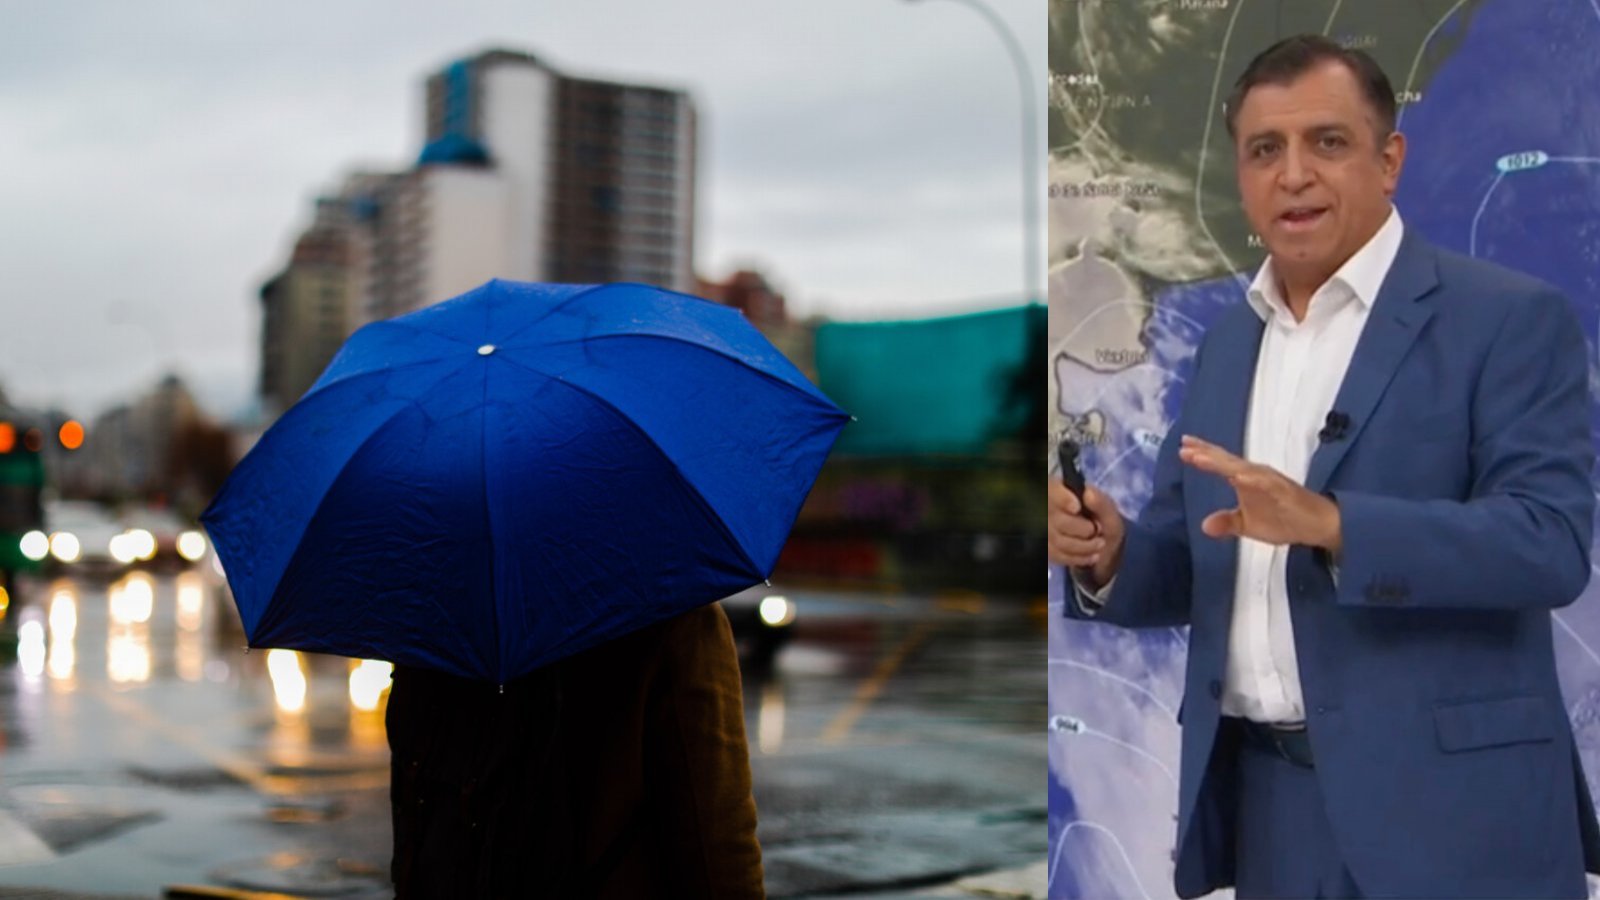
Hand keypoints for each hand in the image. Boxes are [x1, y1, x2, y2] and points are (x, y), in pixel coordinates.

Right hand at [1048, 479, 1124, 588]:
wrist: (1101, 542)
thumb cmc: (1101, 520)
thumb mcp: (1108, 510)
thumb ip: (1100, 502)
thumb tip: (1088, 494)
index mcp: (1060, 490)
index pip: (1053, 491)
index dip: (1062, 499)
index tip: (1076, 507)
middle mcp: (1047, 508)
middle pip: (1055, 519)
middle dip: (1081, 528)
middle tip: (1098, 530)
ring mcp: (1045, 529)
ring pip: (1056, 540)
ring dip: (1083, 546)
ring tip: (1100, 544)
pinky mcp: (1046, 548)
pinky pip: (1057, 555)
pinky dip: (1078, 558)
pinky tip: (1092, 556)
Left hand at [1178, 436, 1341, 551]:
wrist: (1317, 525)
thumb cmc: (1283, 519)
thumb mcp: (1247, 525)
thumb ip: (1226, 522)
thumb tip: (1204, 526)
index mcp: (1245, 480)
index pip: (1220, 465)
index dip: (1202, 455)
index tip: (1182, 448)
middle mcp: (1255, 475)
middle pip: (1226, 460)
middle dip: (1206, 452)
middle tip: (1185, 444)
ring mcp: (1269, 481)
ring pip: (1241, 468)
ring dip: (1221, 462)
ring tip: (1200, 457)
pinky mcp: (1283, 491)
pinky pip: (1265, 483)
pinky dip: (1251, 478)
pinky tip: (1237, 476)